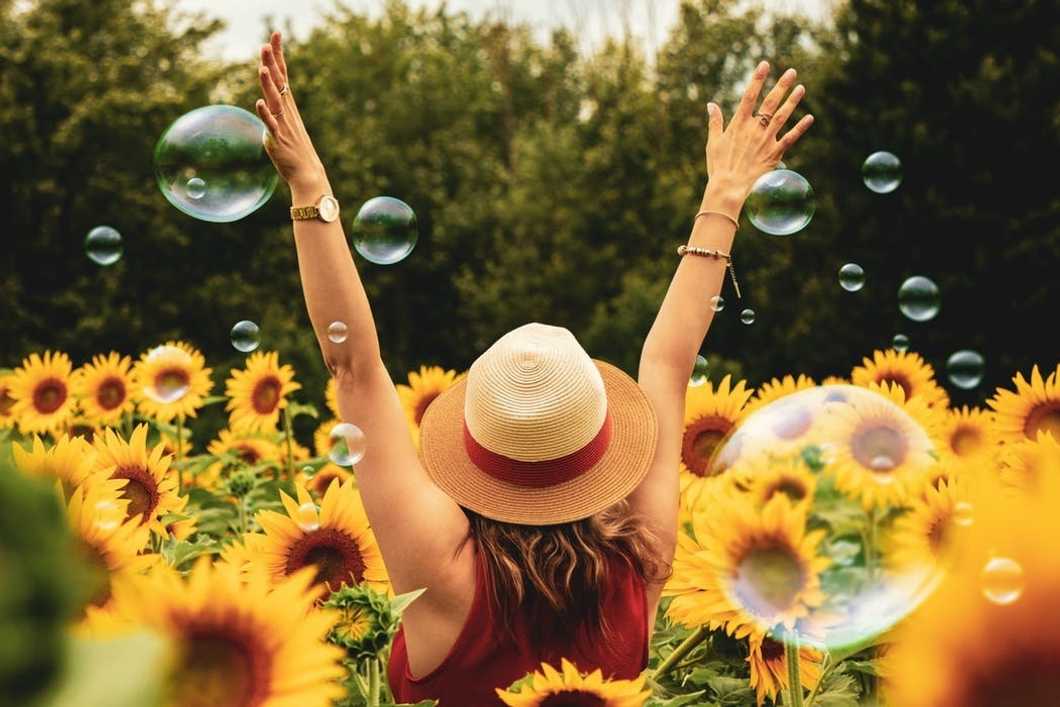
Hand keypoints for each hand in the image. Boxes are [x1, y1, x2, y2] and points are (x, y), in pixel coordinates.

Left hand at [255, 32, 328, 195]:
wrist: (307, 173)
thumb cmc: (295, 151)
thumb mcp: (284, 126)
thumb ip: (274, 112)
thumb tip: (265, 102)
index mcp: (287, 106)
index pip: (282, 74)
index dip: (278, 55)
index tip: (275, 35)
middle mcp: (286, 112)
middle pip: (279, 82)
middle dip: (272, 62)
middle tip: (267, 43)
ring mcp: (283, 125)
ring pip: (274, 100)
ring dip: (269, 85)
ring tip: (263, 68)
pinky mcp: (278, 140)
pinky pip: (271, 125)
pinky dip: (265, 114)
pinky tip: (259, 102)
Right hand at [701, 61, 813, 214]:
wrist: (728, 188)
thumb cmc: (718, 167)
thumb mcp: (713, 142)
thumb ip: (715, 122)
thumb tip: (710, 104)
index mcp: (738, 124)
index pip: (749, 95)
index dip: (757, 79)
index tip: (765, 64)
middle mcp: (754, 129)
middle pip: (770, 102)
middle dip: (781, 85)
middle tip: (791, 71)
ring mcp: (766, 140)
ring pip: (782, 116)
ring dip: (793, 101)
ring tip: (801, 88)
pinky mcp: (774, 154)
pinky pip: (790, 138)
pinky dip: (800, 128)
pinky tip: (809, 117)